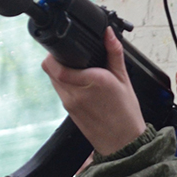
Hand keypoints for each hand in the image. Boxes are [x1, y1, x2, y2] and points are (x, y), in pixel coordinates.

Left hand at [41, 28, 146, 156]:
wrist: (123, 143)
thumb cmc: (126, 113)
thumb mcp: (124, 79)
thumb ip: (114, 53)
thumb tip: (109, 34)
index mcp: (91, 80)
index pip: (55, 65)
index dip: (54, 54)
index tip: (64, 47)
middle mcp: (76, 92)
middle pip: (50, 71)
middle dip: (57, 61)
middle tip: (71, 57)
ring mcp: (70, 103)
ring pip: (53, 81)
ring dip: (59, 73)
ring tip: (77, 70)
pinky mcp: (68, 111)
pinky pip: (60, 92)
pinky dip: (65, 85)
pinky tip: (80, 85)